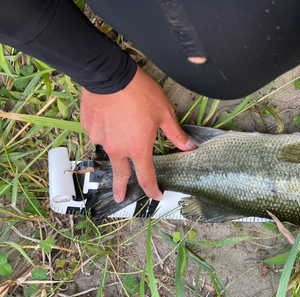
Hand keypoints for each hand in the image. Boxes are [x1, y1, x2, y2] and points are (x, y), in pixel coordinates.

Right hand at [80, 66, 196, 202]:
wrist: (108, 73)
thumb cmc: (141, 94)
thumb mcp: (164, 113)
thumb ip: (176, 134)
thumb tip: (190, 147)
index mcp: (138, 149)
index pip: (146, 177)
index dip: (151, 189)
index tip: (155, 196)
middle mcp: (117, 149)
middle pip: (119, 174)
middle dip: (120, 189)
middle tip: (119, 198)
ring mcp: (100, 138)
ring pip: (109, 148)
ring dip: (114, 146)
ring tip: (120, 129)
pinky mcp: (88, 126)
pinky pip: (98, 133)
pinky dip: (105, 129)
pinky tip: (110, 117)